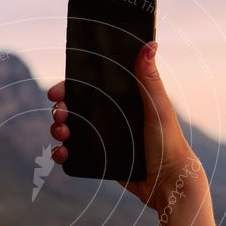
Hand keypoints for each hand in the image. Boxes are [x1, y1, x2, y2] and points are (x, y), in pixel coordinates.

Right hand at [48, 41, 216, 225]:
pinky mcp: (100, 160)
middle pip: (74, 108)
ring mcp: (103, 139)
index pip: (89, 88)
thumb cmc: (168, 142)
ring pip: (70, 130)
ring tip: (62, 134)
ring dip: (57, 130)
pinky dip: (61, 153)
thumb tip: (151, 44)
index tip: (57, 92)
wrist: (167, 182)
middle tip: (60, 115)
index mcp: (122, 100)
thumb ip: (150, 79)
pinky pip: (73, 154)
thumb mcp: (158, 108)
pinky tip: (62, 153)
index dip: (70, 87)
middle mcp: (110, 118)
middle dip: (60, 111)